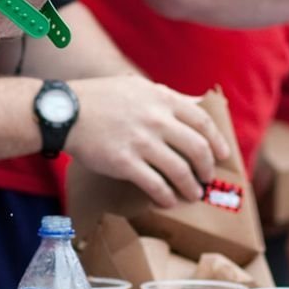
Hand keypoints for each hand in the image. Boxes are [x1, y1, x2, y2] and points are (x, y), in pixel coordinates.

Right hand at [66, 75, 229, 206]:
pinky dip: (166, 196)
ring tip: (192, 195)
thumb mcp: (137, 86)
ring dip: (190, 187)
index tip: (223, 155)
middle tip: (207, 179)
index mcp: (162, 99)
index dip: (217, 142)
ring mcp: (141, 142)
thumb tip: (196, 103)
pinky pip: (155, 185)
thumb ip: (166, 96)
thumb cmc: (99, 98)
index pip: (203, 122)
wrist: (65, 112)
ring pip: (180, 171)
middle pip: (197, 149)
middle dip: (207, 168)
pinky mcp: (124, 162)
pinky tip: (167, 202)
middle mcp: (156, 120)